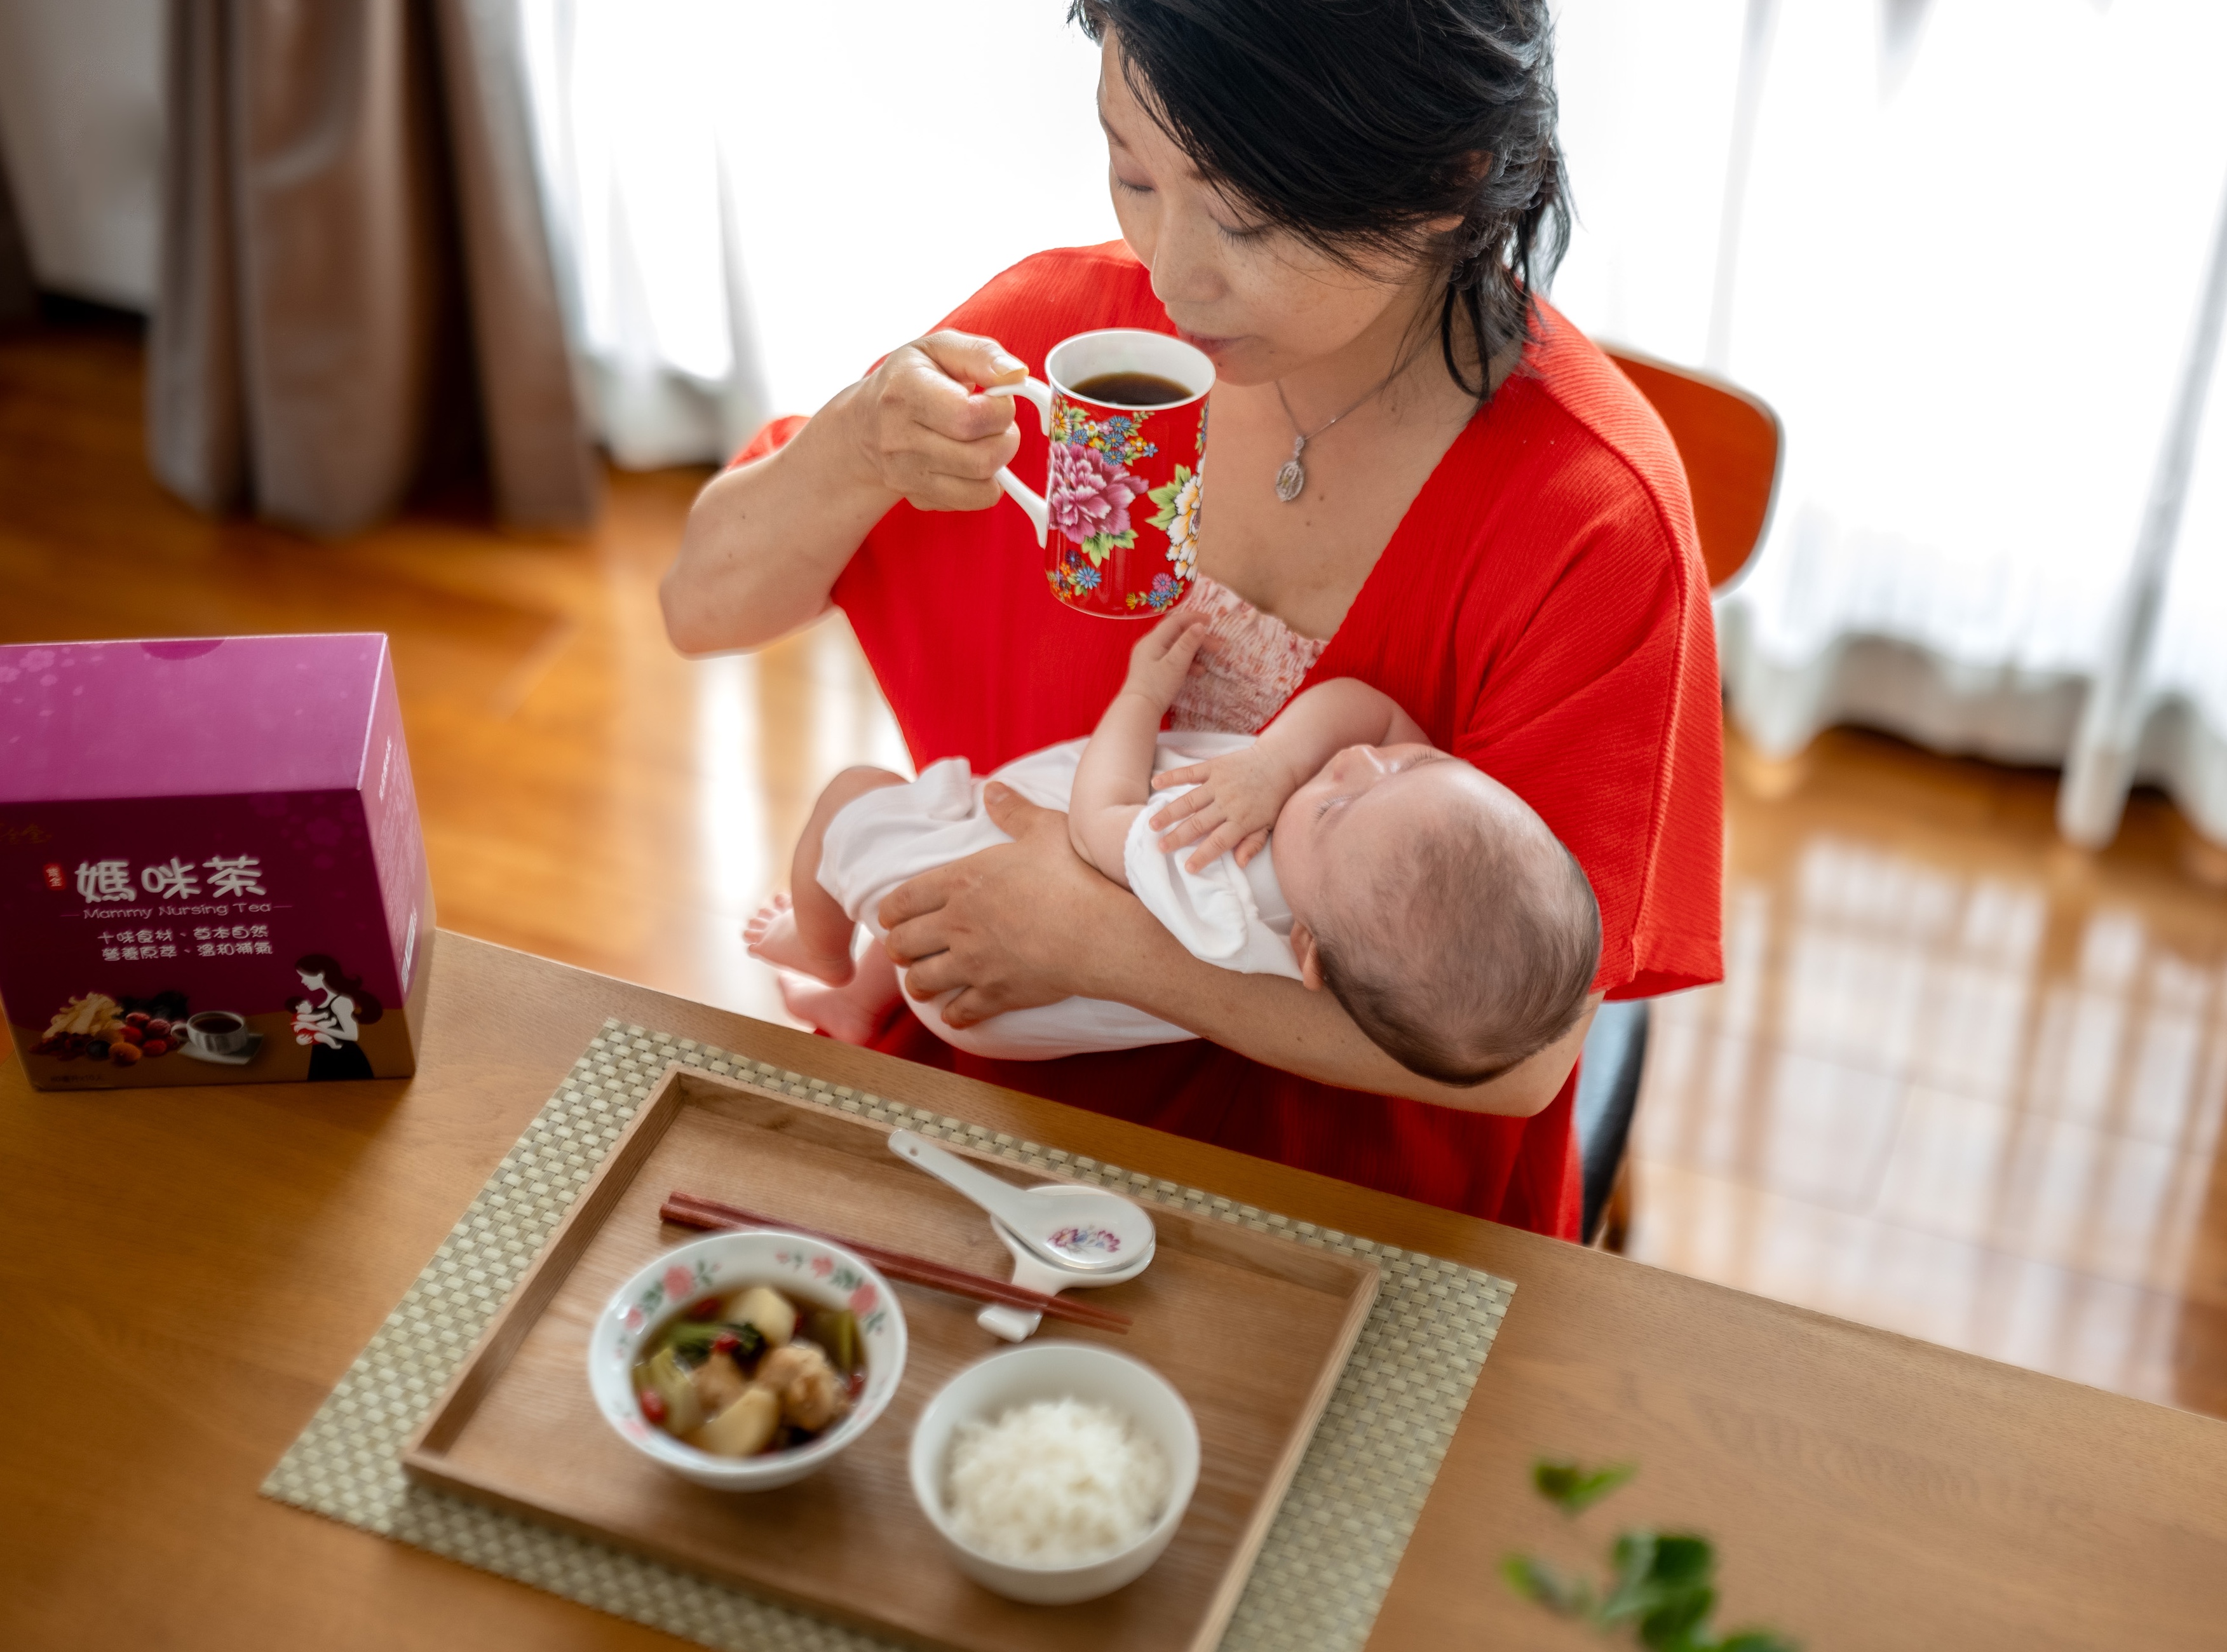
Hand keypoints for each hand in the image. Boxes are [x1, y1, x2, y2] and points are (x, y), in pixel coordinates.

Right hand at [841, 330, 1027, 511]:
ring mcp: (906, 474)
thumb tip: (1016, 374)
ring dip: (998, 462)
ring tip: (984, 440)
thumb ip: (982, 354)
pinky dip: (984, 483)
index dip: (1001, 410)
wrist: (865, 424)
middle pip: (981, 459)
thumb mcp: (940, 348)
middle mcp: (899, 438)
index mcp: (905, 391)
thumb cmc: (910, 379)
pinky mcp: (917, 497)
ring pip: (982, 487)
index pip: (969, 418)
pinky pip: (974, 501)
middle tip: (997, 423)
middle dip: (1006, 439)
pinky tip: (970, 460)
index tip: (998, 400)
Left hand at [877, 784, 1138, 1027]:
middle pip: (902, 944)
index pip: (902, 900)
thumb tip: (991, 788)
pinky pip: (959, 1013)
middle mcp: (957, 925)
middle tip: (903, 948)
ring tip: (922, 982)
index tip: (889, 916)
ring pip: (922, 982)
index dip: (889, 911)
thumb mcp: (1044, 830)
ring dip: (917, 983)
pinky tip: (955, 1012)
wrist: (1099, 933)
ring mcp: (974, 964)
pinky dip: (953, 1015)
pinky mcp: (996, 995)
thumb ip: (1012, 810)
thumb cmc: (1074, 876)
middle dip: (897, 948)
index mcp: (961, 881)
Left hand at [1119, 610, 1209, 711]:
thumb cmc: (1157, 686)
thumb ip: (1188, 643)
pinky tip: (1198, 671)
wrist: (1139, 711)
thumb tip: (1200, 625)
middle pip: (1177, 635)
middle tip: (1217, 646)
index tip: (1211, 620)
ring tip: (1211, 658)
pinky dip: (1186, 662)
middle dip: (1198, 638)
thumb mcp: (1176, 663)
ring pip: (1176, 648)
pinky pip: (1172, 660)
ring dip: (1194, 651)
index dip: (1193, 618)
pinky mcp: (1152, 671)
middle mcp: (1149, 645)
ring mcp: (1150, 658)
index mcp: (1153, 640)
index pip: (1175, 622)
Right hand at [1149, 742, 1303, 869]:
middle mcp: (1228, 803)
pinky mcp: (1215, 766)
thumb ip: (1253, 844)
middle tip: (1160, 847)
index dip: (1202, 855)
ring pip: (1189, 801)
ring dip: (1169, 813)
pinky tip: (1156, 783)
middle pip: (1199, 823)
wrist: (1280, 762)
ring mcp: (1220, 784)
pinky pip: (1190, 772)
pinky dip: (1172, 777)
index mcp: (1242, 820)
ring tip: (1152, 824)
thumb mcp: (1269, 825)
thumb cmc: (1275, 798)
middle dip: (1178, 837)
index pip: (1219, 842)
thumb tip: (1240, 863)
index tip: (1187, 867)